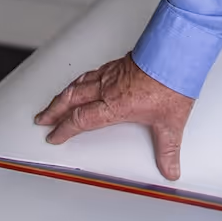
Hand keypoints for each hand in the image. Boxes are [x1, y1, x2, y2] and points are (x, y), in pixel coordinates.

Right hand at [34, 54, 194, 181]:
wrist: (179, 52)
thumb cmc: (173, 82)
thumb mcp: (171, 122)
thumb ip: (168, 149)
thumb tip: (170, 168)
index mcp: (115, 105)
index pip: (80, 120)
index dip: (63, 130)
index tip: (53, 136)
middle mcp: (109, 88)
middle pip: (72, 99)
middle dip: (54, 110)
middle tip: (42, 118)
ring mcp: (113, 74)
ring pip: (79, 83)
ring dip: (63, 94)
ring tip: (55, 101)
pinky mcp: (120, 63)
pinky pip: (92, 72)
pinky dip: (80, 79)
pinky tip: (82, 81)